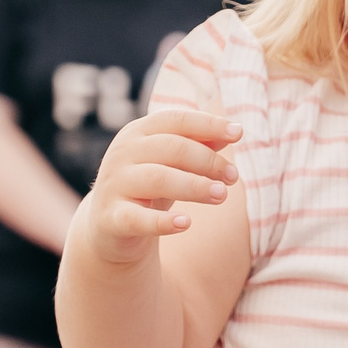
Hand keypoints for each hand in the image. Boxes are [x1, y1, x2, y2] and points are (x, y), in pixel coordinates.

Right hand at [77, 110, 240, 264]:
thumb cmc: (148, 188)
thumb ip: (198, 146)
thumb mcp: (172, 164)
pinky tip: (186, 223)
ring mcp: (114, 184)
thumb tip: (233, 132)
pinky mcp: (111, 218)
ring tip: (222, 195)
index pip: (176, 120)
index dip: (208, 124)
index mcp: (138, 133)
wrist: (108, 228)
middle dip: (208, 161)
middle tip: (232, 177)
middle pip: (172, 148)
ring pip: (159, 179)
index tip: (239, 133)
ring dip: (195, 186)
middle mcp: (123, 153)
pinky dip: (163, 221)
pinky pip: (138, 218)